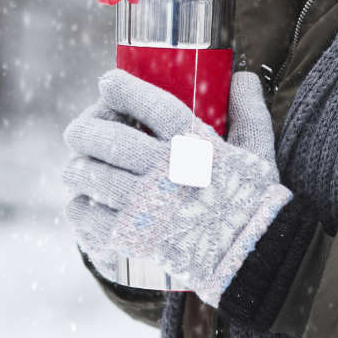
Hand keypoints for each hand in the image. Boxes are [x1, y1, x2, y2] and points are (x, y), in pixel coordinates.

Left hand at [61, 69, 291, 305]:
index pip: (150, 106)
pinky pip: (88, 215)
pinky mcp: (134, 238)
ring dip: (78, 167)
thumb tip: (243, 77)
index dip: (122, 89)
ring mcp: (147, 206)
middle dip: (85, 128)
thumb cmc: (254, 202)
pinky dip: (80, 207)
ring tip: (80, 167)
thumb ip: (250, 111)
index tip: (108, 83)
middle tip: (81, 131)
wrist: (253, 260)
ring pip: (89, 174)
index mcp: (196, 146)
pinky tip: (84, 203)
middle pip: (107, 138)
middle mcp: (167, 172)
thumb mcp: (259, 151)